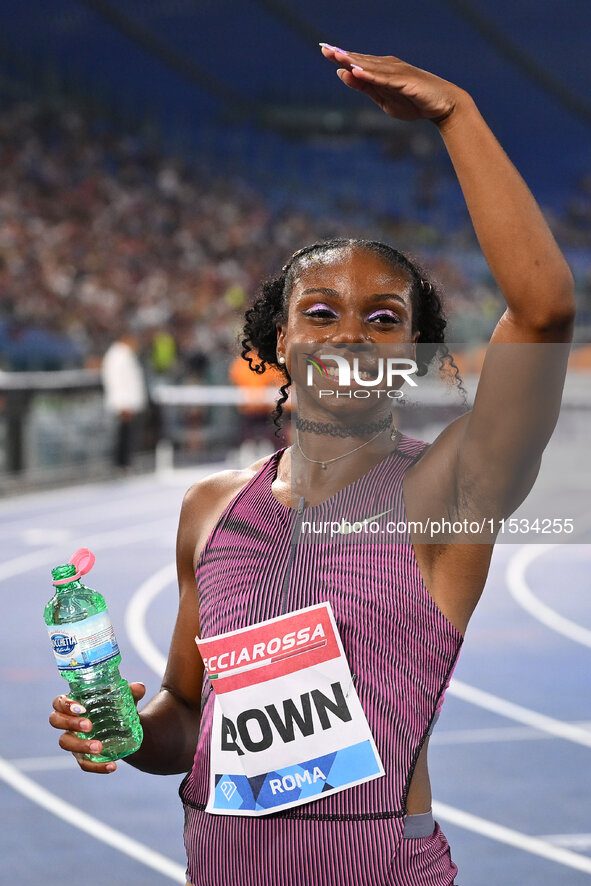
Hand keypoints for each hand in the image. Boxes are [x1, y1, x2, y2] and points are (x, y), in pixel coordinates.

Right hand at [49, 682, 145, 773]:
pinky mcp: (83, 757)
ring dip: (81, 745)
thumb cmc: (116, 707)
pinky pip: (84, 764)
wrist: (124, 728)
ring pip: (65, 743)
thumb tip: (139, 688)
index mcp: (74, 704)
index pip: (59, 702)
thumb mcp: (124, 698)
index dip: (65, 705)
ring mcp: (73, 740)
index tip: (82, 708)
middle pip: (56, 721)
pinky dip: (97, 766)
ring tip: (99, 747)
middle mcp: (69, 722)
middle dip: (70, 723)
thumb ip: (131, 692)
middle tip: (89, 725)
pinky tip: (113, 766)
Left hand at [320, 44, 466, 125]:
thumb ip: (364, 87)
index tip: (323, 50)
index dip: (341, 56)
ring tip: (337, 56)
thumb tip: (342, 74)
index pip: (358, 62)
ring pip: (372, 67)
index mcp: (382, 70)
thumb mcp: (383, 98)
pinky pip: (386, 79)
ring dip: (354, 61)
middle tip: (324, 48)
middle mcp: (389, 66)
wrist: (442, 105)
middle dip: (343, 54)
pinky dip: (372, 75)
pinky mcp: (407, 82)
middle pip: (362, 60)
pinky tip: (358, 72)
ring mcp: (398, 72)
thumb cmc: (413, 101)